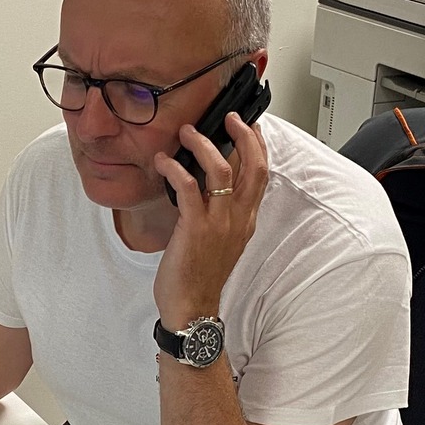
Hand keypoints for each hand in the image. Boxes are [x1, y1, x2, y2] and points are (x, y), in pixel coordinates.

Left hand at [152, 113, 268, 330]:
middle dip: (245, 135)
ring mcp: (219, 222)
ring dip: (203, 144)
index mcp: (246, 220)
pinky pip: (188, 187)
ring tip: (188, 132)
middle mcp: (238, 218)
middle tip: (230, 118)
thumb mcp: (220, 239)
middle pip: (254, 166)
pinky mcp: (195, 227)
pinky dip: (175, 168)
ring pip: (221, 169)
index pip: (262, 175)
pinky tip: (163, 161)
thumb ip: (219, 212)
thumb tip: (204, 183)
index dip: (258, 146)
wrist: (192, 306)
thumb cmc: (200, 276)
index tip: (250, 126)